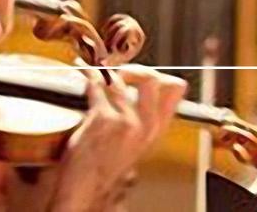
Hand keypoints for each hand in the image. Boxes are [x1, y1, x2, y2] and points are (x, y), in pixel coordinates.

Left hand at [50, 66, 187, 211]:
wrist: (83, 190)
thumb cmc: (102, 169)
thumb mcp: (133, 146)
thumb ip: (141, 121)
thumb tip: (140, 92)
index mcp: (155, 131)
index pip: (175, 89)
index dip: (159, 75)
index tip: (142, 74)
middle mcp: (145, 125)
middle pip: (154, 78)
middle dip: (136, 68)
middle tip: (120, 70)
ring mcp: (125, 121)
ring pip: (122, 79)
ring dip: (106, 68)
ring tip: (95, 65)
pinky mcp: (102, 119)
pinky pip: (97, 84)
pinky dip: (87, 73)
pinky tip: (81, 70)